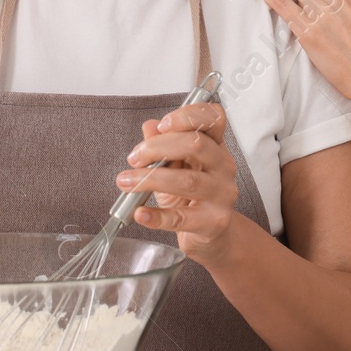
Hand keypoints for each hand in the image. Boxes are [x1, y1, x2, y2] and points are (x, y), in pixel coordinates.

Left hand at [117, 103, 241, 261]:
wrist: (211, 235)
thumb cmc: (191, 196)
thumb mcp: (174, 167)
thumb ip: (162, 145)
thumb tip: (149, 127)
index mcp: (216, 146)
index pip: (213, 118)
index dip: (189, 115)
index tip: (162, 125)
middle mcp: (224, 167)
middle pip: (196, 144)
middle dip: (157, 147)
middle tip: (134, 157)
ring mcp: (221, 195)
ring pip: (187, 180)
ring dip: (150, 179)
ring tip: (126, 182)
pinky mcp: (213, 222)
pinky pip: (181, 218)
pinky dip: (156, 216)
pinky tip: (140, 213)